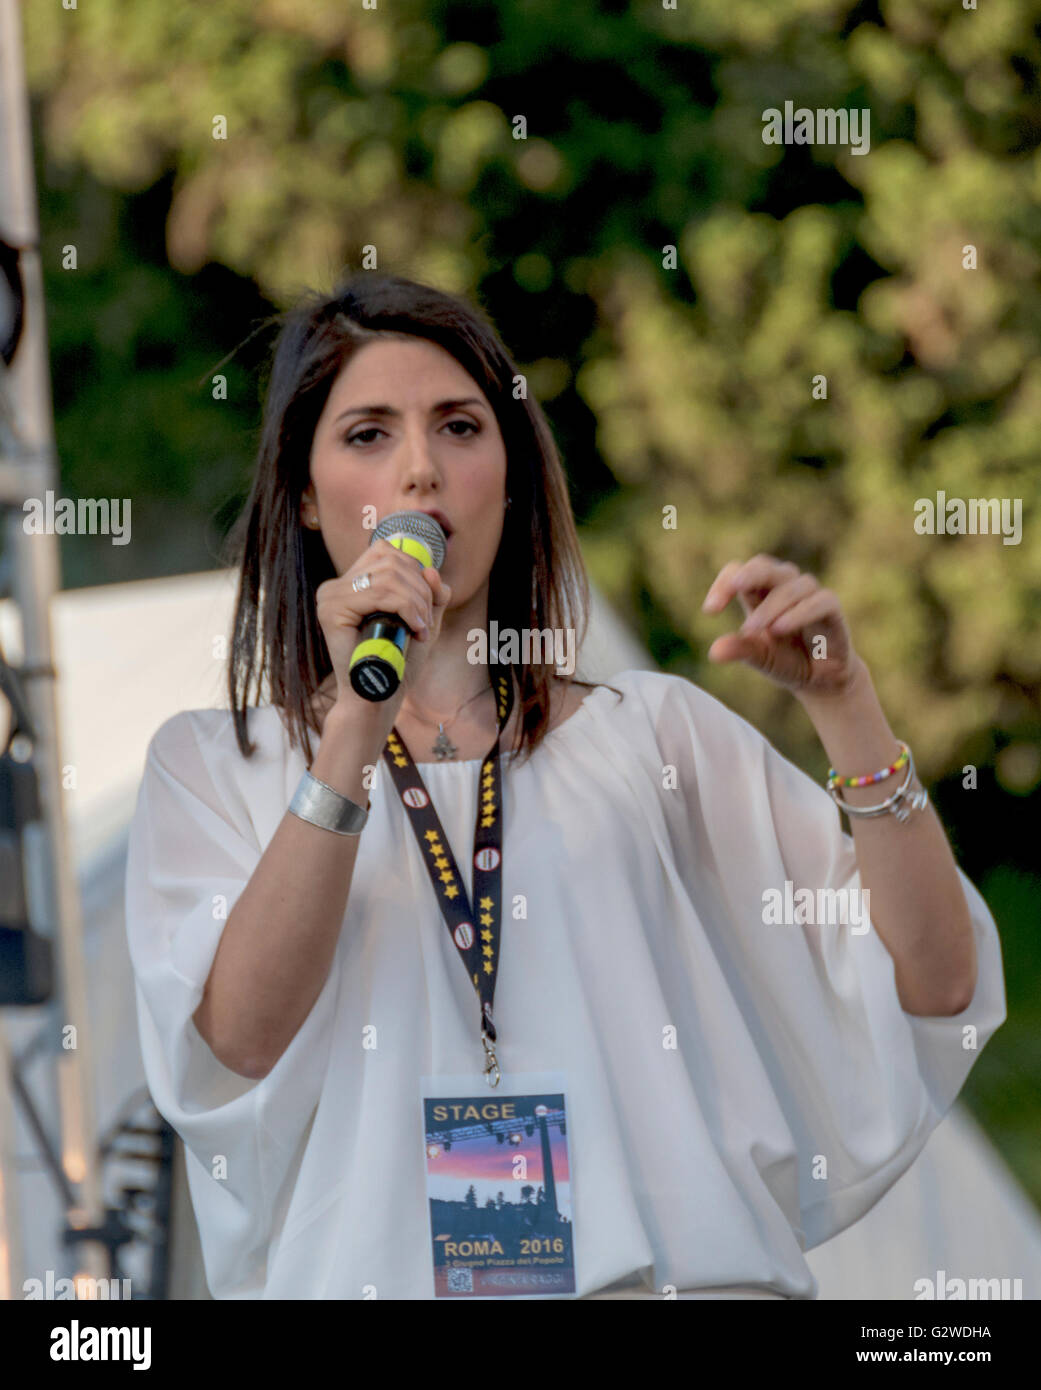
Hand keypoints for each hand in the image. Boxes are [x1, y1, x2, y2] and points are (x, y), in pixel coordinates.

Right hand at [315, 539, 452, 710]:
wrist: (380, 696)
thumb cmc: (399, 662)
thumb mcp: (423, 621)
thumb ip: (432, 594)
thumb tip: (431, 569)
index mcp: (351, 583)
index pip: (385, 551)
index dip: (415, 571)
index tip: (426, 604)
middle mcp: (335, 586)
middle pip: (390, 561)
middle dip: (421, 589)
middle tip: (427, 622)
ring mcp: (330, 597)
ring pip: (388, 575)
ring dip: (416, 601)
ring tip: (422, 628)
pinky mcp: (331, 610)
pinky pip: (378, 593)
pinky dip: (406, 608)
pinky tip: (414, 629)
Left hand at [702, 554, 862, 700]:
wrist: (821, 680)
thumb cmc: (786, 660)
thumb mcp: (759, 657)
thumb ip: (740, 651)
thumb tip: (714, 652)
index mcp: (759, 593)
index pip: (738, 572)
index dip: (724, 583)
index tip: (710, 611)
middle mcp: (783, 588)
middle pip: (764, 566)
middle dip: (749, 575)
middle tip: (736, 589)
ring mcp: (809, 595)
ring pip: (791, 585)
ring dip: (771, 605)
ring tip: (754, 629)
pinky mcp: (832, 609)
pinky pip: (819, 601)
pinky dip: (799, 613)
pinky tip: (780, 628)